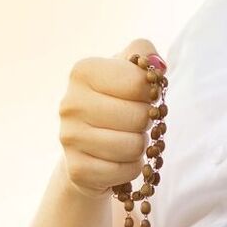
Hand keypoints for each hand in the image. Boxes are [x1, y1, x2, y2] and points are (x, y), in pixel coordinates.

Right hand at [58, 37, 166, 199]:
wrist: (90, 151)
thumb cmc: (116, 106)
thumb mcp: (128, 72)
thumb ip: (143, 54)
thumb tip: (156, 64)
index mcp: (82, 72)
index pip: (139, 82)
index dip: (149, 95)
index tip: (140, 99)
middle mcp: (71, 103)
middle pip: (139, 117)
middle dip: (145, 124)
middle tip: (134, 125)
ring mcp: (70, 137)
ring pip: (134, 146)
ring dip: (139, 148)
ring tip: (126, 142)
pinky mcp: (78, 169)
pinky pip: (126, 171)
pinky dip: (131, 169)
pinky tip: (119, 161)